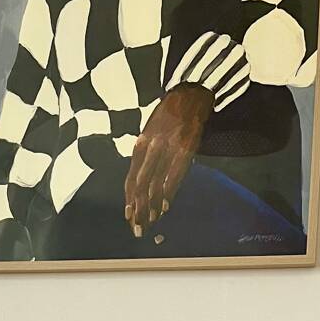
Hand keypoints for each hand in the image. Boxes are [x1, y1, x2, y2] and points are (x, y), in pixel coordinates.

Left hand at [124, 83, 212, 236]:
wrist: (190, 91)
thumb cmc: (169, 114)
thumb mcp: (150, 132)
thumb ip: (145, 155)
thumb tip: (142, 182)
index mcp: (140, 144)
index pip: (130, 179)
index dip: (129, 201)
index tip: (128, 218)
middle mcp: (151, 147)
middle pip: (140, 185)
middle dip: (138, 210)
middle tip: (137, 229)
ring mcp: (168, 148)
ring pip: (155, 183)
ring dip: (152, 207)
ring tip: (150, 223)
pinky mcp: (185, 147)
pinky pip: (174, 175)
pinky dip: (168, 192)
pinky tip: (164, 207)